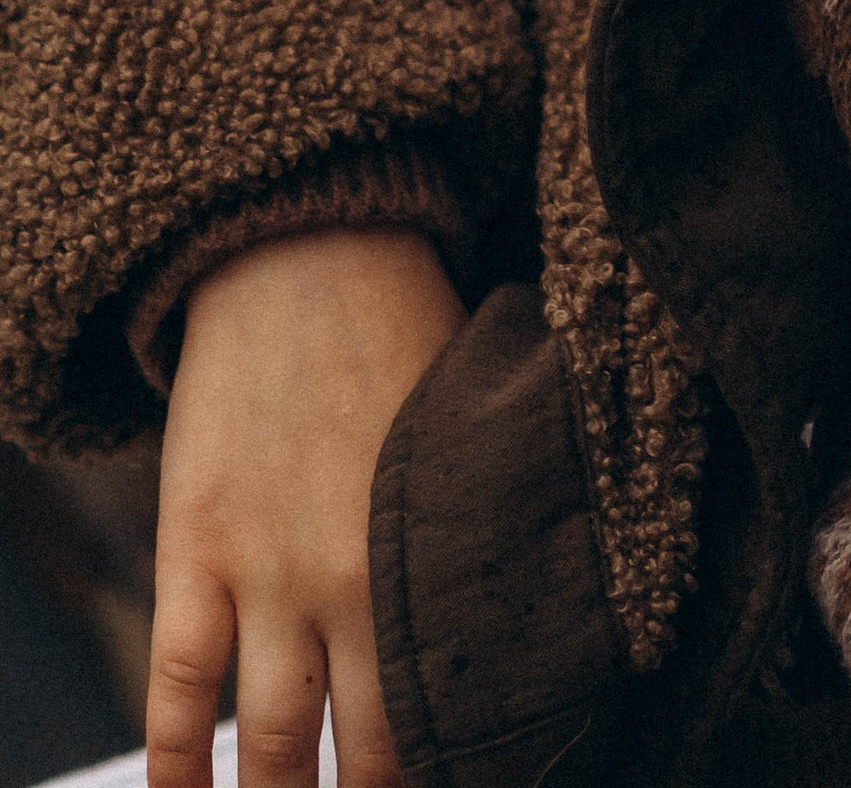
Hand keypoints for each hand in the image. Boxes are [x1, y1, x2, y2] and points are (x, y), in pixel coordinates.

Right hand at [149, 227, 463, 787]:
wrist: (306, 251)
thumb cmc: (410, 327)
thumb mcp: (472, 428)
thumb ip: (488, 517)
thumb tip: (540, 588)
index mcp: (436, 548)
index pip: (454, 705)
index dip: (458, 766)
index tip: (467, 780)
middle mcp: (354, 578)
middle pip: (366, 750)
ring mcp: (265, 571)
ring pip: (269, 741)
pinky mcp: (195, 549)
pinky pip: (176, 688)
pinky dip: (176, 763)